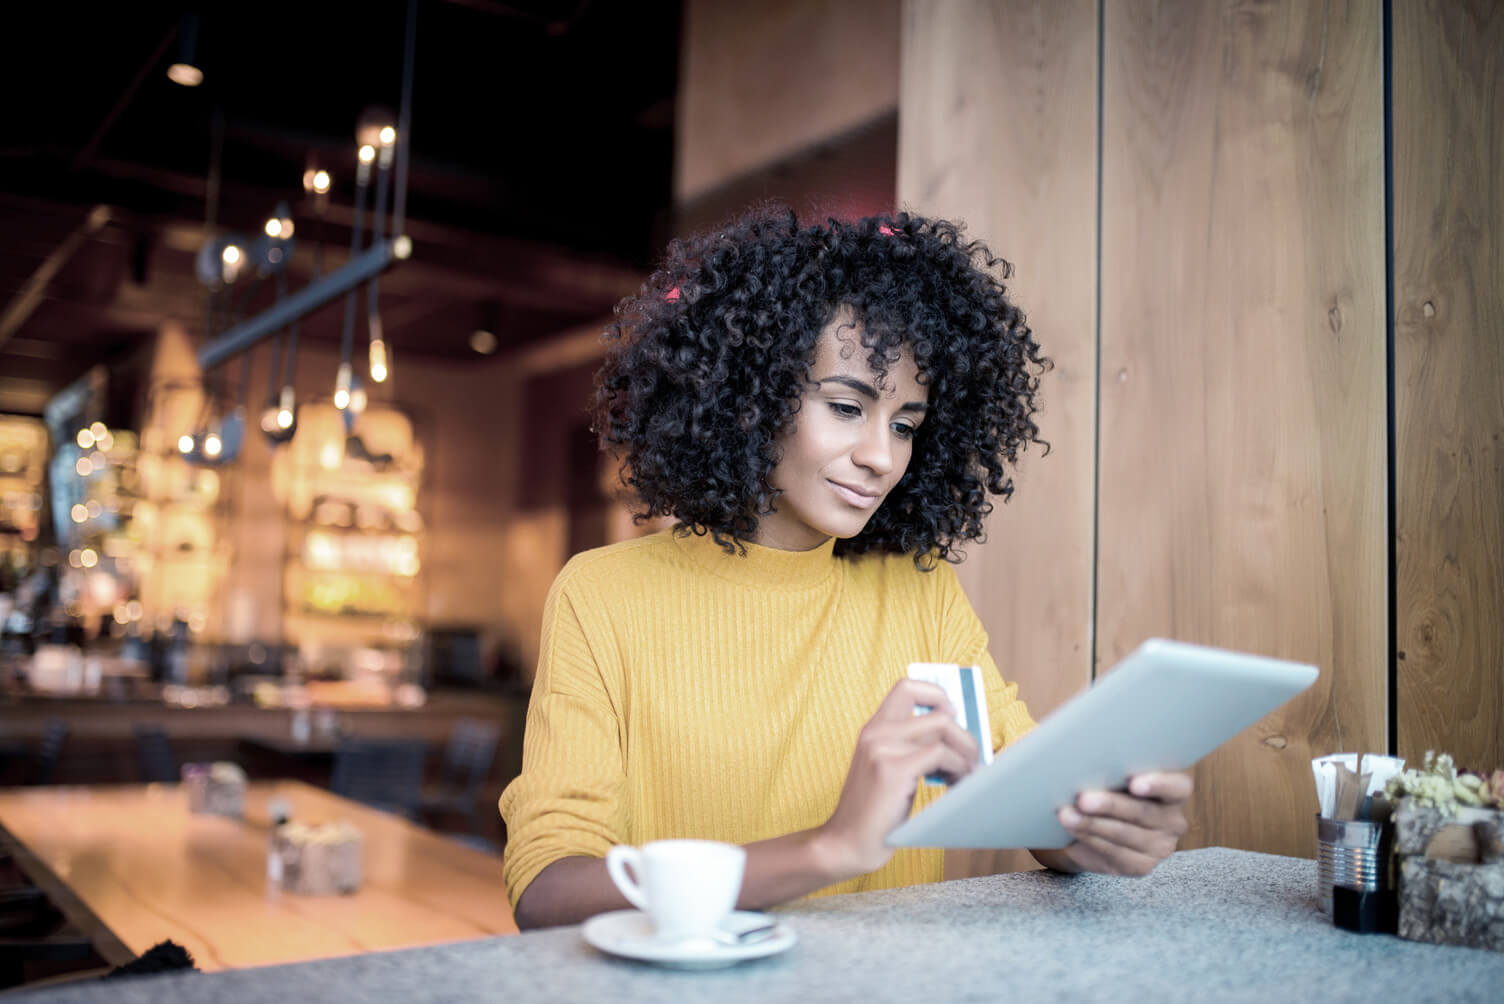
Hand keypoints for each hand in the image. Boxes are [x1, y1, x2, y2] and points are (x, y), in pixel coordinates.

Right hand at [816, 679, 980, 879]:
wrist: (846, 843)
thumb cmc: (873, 812)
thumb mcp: (888, 768)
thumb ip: (910, 748)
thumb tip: (954, 736)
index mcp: (874, 728)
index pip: (907, 687)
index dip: (937, 694)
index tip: (952, 716)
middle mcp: (876, 731)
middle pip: (939, 710)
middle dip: (965, 735)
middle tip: (971, 759)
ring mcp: (882, 748)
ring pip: (944, 729)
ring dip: (966, 753)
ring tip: (966, 775)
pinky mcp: (892, 769)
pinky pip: (941, 755)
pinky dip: (958, 769)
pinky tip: (956, 786)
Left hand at [1048, 771, 1191, 875]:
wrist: (1098, 822)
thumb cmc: (1106, 783)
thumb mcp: (1110, 768)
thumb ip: (1105, 757)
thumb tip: (1066, 740)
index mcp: (1174, 790)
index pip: (1177, 786)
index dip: (1159, 783)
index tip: (1134, 782)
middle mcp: (1173, 820)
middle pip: (1143, 812)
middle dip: (1110, 805)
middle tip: (1083, 797)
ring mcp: (1159, 846)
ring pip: (1124, 834)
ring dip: (1092, 824)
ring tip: (1066, 814)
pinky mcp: (1141, 865)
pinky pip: (1114, 854)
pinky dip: (1089, 839)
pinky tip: (1073, 828)